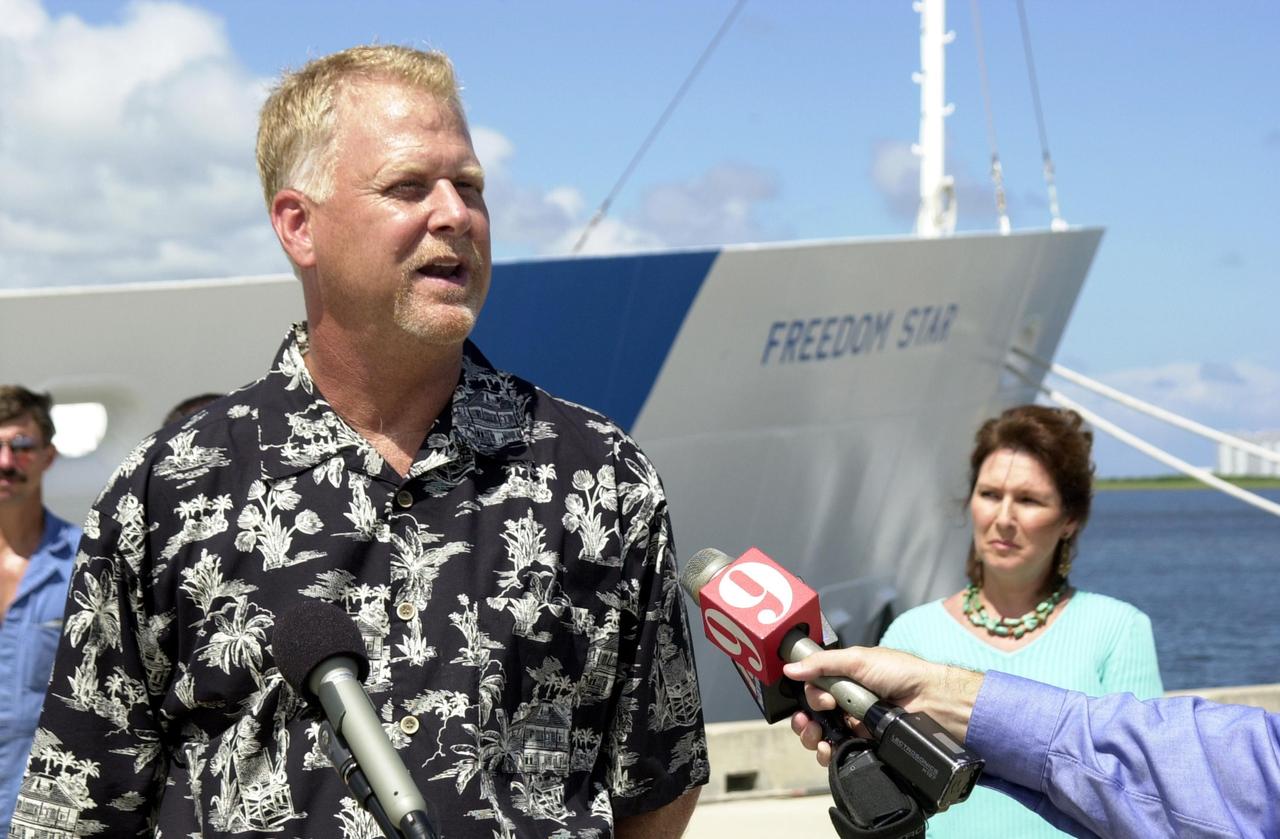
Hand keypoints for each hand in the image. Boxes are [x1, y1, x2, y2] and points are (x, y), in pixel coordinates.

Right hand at [784, 646, 983, 766]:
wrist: (931, 701)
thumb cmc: (900, 673)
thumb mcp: (858, 660)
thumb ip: (823, 664)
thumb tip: (790, 669)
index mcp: (845, 680)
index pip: (815, 690)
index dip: (810, 696)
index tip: (819, 700)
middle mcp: (848, 703)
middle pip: (814, 716)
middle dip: (805, 720)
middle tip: (811, 721)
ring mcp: (856, 726)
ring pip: (822, 736)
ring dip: (812, 737)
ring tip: (817, 737)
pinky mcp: (864, 746)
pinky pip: (838, 752)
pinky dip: (827, 753)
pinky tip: (828, 750)